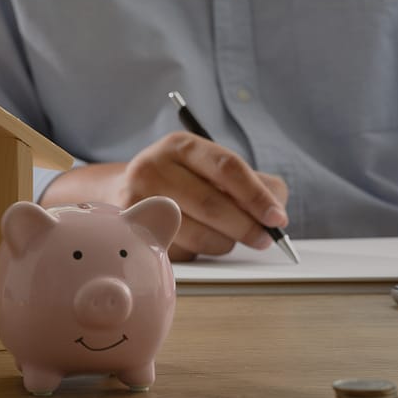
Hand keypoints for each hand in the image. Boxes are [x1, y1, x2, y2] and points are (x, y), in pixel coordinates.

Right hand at [40, 132, 288, 260]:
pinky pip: (178, 251)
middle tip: (265, 240)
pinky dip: (196, 251)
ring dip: (222, 243)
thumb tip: (277, 212)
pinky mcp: (129, 231)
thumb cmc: (181, 183)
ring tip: (225, 237)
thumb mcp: (210, 170)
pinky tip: (192, 239)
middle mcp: (153, 167)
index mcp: (181, 146)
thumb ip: (253, 184)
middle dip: (246, 227)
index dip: (256, 195)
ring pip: (197, 233)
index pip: (227, 168)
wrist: (120, 191)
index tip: (277, 219)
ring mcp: (136, 199)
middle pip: (212, 204)